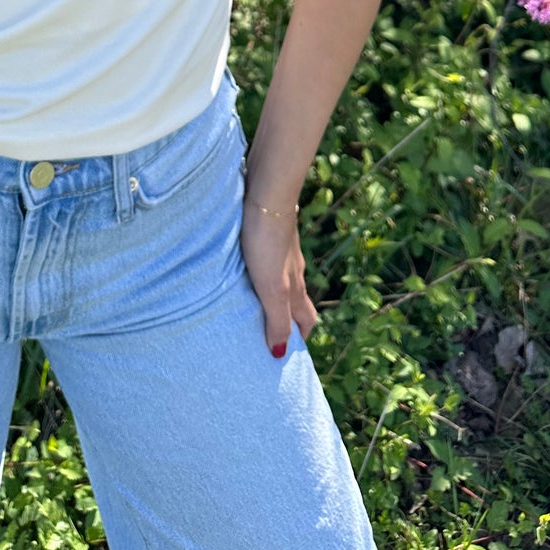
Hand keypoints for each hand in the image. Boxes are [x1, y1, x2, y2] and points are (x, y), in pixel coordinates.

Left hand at [240, 197, 318, 356]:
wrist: (267, 195)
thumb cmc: (267, 242)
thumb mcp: (273, 288)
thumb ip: (278, 318)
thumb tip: (280, 353)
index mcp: (295, 286)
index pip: (306, 318)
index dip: (301, 335)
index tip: (289, 350)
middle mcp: (292, 270)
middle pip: (295, 300)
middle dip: (286, 317)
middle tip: (268, 331)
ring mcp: (281, 250)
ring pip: (281, 278)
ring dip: (271, 294)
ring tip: (250, 303)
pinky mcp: (266, 233)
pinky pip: (266, 259)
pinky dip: (259, 270)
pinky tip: (243, 268)